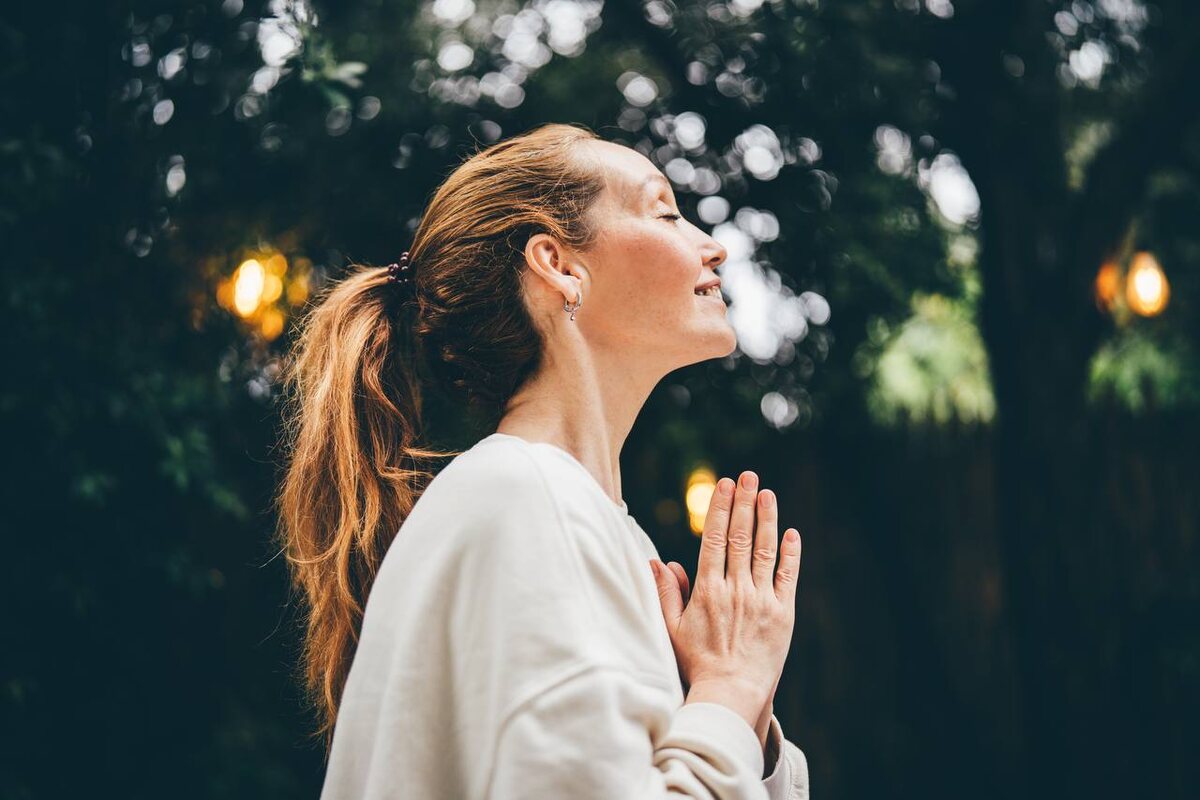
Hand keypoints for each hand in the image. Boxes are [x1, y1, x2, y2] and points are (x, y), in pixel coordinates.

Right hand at [649, 471, 801, 730]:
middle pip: (740, 536)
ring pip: (764, 550)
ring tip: (768, 493)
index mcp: (708, 590)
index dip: (720, 508)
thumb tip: (658, 561)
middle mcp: (736, 589)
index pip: (714, 538)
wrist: (731, 694)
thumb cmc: (697, 663)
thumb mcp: (671, 628)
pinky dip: (790, 554)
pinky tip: (791, 533)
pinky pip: (787, 577)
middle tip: (748, 475)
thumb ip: (666, 593)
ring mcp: (761, 600)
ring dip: (766, 519)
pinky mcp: (783, 614)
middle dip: (744, 502)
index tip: (724, 484)